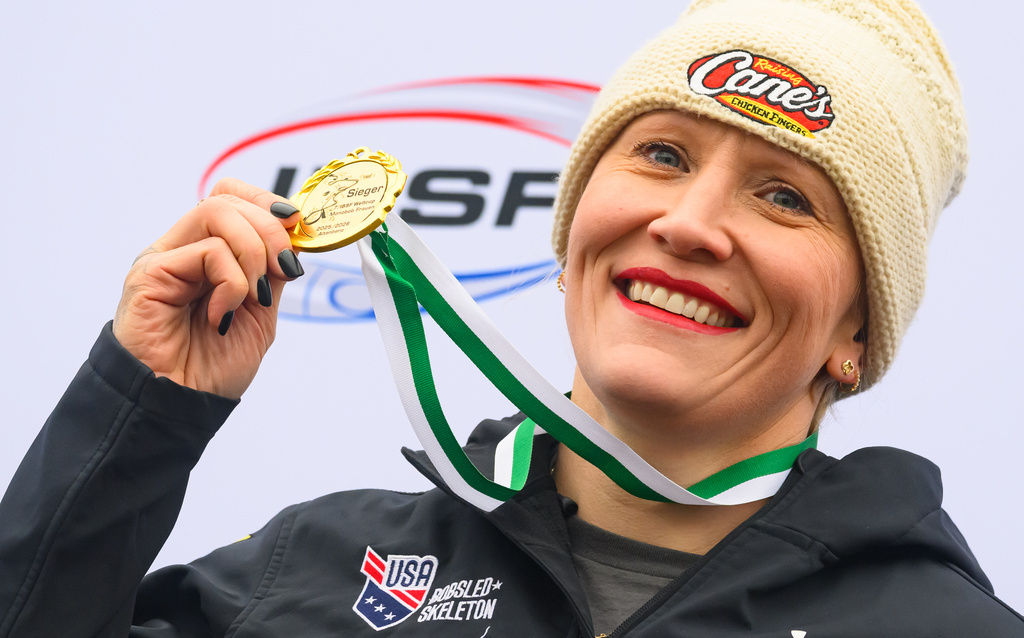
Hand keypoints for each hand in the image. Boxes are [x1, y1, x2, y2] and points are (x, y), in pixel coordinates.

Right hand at [113, 178, 303, 398]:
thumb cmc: (211, 367)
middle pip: (228, 198)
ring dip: (253, 252)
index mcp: (206, 254)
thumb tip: (294, 237)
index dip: (267, 203)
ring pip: (217, 212)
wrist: (180, 405)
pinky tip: (221, 315)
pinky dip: (232, 283)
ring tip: (251, 296)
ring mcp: (164, 258)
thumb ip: (271, 273)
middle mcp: (182, 248)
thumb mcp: (259, 312)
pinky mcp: (151, 273)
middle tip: (282, 269)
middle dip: (271, 230)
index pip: (232, 197)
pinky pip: (208, 252)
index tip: (298, 229)